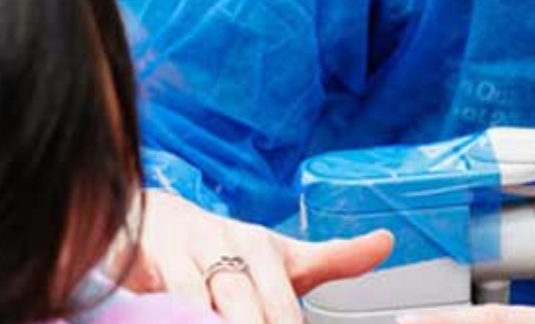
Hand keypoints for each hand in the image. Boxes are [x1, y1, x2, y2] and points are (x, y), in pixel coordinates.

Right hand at [117, 189, 392, 323]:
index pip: (281, 303)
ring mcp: (184, 258)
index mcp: (262, 247)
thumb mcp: (283, 253)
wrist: (159, 221)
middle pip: (243, 306)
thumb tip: (388, 241)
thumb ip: (334, 257)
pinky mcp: (145, 267)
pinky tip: (181, 321)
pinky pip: (160, 302)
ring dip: (210, 320)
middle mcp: (224, 248)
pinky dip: (175, 314)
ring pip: (198, 304)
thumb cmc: (231, 250)